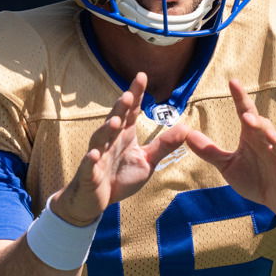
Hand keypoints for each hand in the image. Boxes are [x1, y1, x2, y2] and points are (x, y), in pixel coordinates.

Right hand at [50, 73, 187, 224]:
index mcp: (124, 135)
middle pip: (115, 120)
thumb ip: (164, 145)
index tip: (142, 76)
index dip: (136, 94)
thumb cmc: (120, 177)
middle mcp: (109, 141)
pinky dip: (91, 160)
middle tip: (129, 94)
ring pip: (100, 139)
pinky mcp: (89, 173)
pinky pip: (89, 165)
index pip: (130, 111)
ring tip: (115, 121)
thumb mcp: (147, 161)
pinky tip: (93, 155)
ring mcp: (97, 155)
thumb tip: (186, 128)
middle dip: (121, 107)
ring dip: (106, 130)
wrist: (95, 200)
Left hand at [185, 79, 275, 249]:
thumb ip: (209, 151)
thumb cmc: (255, 178)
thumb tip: (186, 135)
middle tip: (246, 116)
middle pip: (264, 127)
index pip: (246, 113)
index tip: (232, 82)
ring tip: (267, 135)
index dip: (240, 98)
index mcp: (252, 138)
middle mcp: (268, 144)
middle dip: (256, 122)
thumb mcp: (228, 166)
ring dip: (275, 139)